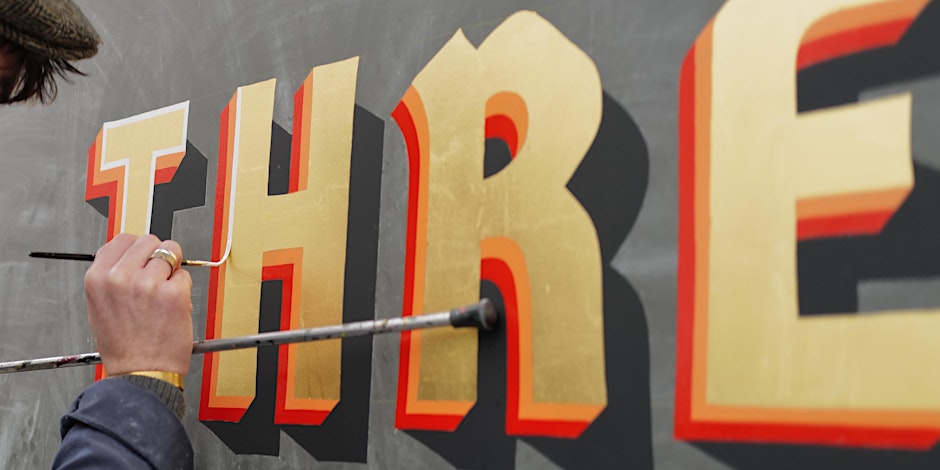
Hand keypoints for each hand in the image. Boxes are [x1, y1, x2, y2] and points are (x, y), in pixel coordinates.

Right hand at [84, 233, 193, 377]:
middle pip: (149, 241)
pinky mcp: (173, 293)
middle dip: (157, 255)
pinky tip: (172, 307)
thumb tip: (129, 257)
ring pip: (170, 254)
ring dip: (171, 272)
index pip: (123, 239)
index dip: (138, 248)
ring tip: (163, 297)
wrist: (140, 372)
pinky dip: (183, 289)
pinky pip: (184, 276)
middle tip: (157, 277)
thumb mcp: (100, 307)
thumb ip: (112, 277)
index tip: (144, 257)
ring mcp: (148, 283)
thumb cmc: (123, 347)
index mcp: (98, 278)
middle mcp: (121, 277)